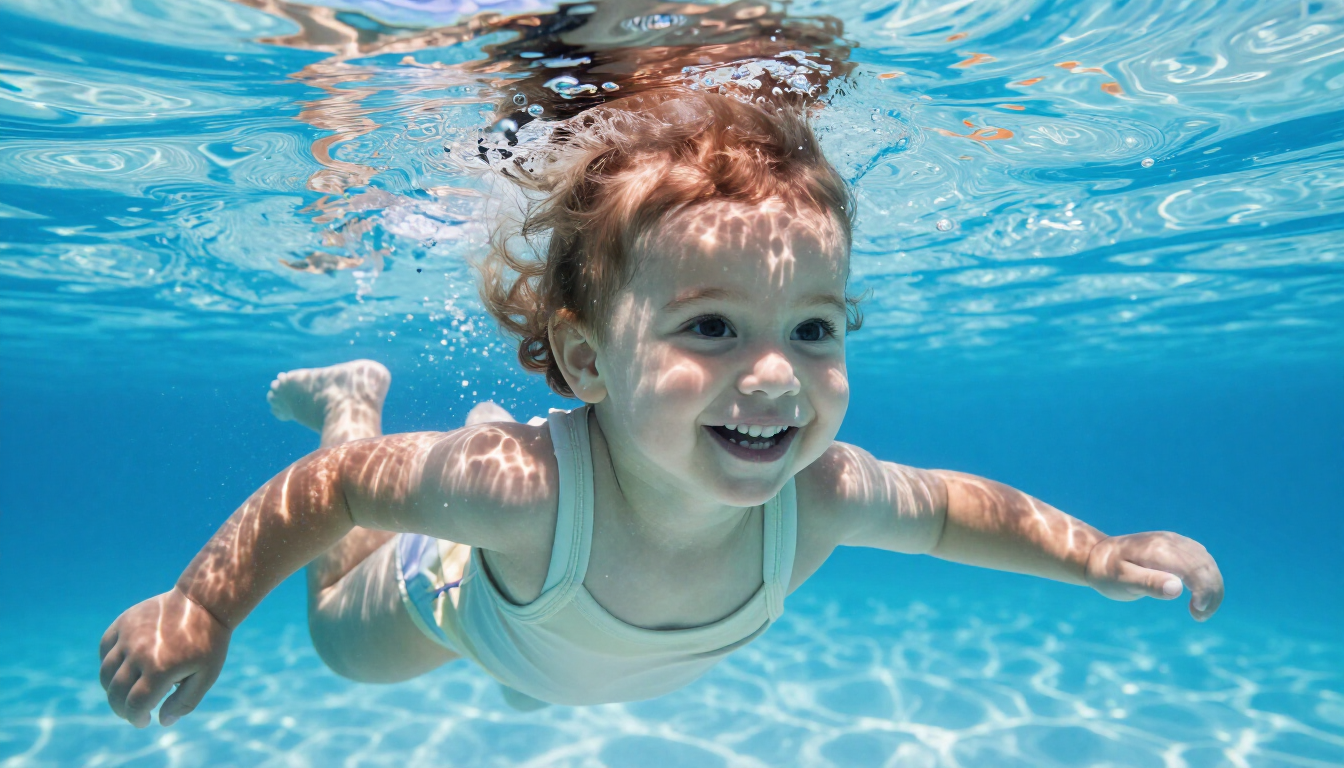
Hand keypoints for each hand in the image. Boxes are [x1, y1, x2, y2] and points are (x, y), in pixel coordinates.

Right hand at [99, 587, 230, 726]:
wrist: (204, 601)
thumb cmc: (209, 642)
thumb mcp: (206, 675)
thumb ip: (185, 702)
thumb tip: (162, 722)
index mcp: (161, 668)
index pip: (135, 705)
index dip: (136, 718)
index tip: (144, 721)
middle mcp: (139, 652)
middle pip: (115, 692)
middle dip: (121, 709)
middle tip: (133, 712)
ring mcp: (129, 635)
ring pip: (105, 672)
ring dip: (112, 689)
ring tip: (128, 691)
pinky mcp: (124, 622)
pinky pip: (105, 648)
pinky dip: (108, 663)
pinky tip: (124, 668)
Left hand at [1085, 532, 1223, 621]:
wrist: (1096, 556)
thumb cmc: (1107, 572)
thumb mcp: (1122, 581)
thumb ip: (1149, 583)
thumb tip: (1177, 588)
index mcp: (1158, 550)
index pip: (1195, 569)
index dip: (1205, 591)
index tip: (1197, 611)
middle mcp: (1170, 541)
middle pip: (1206, 566)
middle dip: (1212, 594)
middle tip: (1199, 617)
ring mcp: (1174, 541)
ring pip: (1207, 562)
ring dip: (1212, 587)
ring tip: (1198, 611)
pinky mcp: (1176, 545)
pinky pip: (1202, 559)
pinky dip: (1206, 578)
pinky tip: (1197, 594)